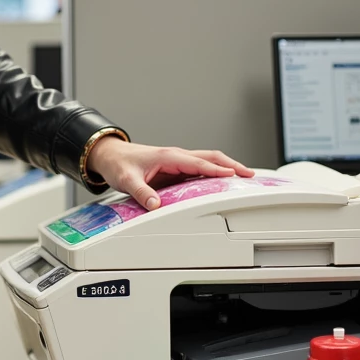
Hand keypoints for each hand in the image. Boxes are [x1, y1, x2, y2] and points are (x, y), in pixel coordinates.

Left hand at [87, 138, 253, 211]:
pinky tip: (222, 181)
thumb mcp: (127, 180)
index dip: (216, 170)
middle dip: (231, 165)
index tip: (233, 176)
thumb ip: (141, 192)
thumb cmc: (119, 164)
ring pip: (207, 161)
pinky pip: (199, 169)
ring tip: (243, 178)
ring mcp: (177, 162)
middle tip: (249, 175)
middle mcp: (176, 157)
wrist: (110, 155)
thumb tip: (155, 204)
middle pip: (211, 158)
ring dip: (225, 167)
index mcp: (168, 156)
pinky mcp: (175, 168)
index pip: (198, 163)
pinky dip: (214, 172)